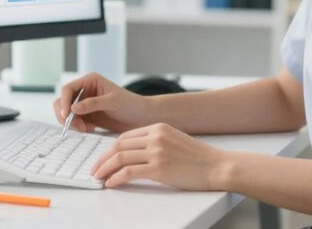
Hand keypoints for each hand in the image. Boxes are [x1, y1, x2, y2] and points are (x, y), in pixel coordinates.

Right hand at [53, 72, 149, 132]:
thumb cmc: (130, 105)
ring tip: (85, 129)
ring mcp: (84, 104)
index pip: (68, 89)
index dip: (64, 102)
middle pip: (63, 101)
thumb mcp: (112, 102)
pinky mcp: (86, 116)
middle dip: (66, 115)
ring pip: (66, 113)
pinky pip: (74, 121)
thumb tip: (73, 108)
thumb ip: (93, 104)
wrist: (141, 117)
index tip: (66, 115)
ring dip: (72, 123)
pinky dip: (78, 127)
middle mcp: (85, 90)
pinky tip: (90, 129)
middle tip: (76, 127)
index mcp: (90, 81)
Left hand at [89, 123, 227, 189]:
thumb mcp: (174, 140)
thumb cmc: (198, 158)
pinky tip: (111, 183)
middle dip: (102, 158)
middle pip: (118, 146)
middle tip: (94, 169)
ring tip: (98, 177)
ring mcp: (156, 152)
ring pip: (120, 158)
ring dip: (105, 169)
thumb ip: (156, 142)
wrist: (217, 166)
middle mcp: (155, 136)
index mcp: (158, 127)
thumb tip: (135, 154)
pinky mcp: (159, 168)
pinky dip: (116, 178)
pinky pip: (129, 172)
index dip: (110, 149)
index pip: (125, 137)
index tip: (103, 158)